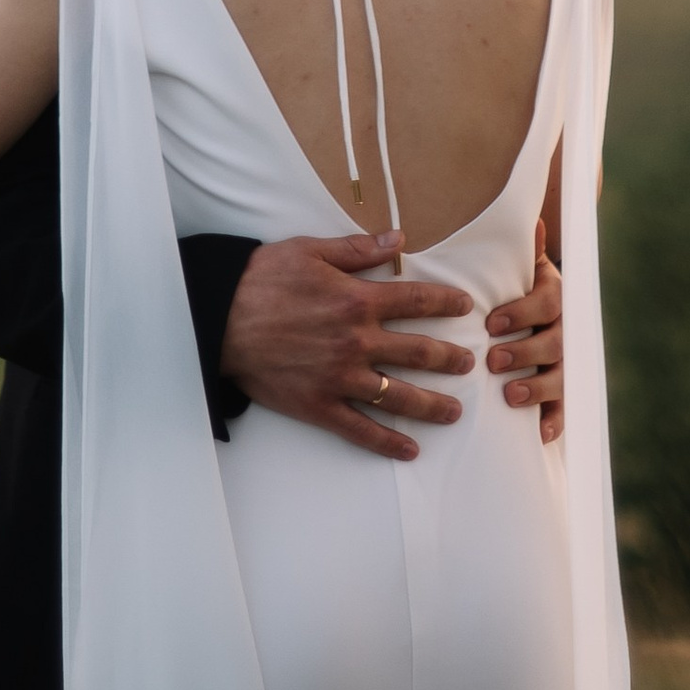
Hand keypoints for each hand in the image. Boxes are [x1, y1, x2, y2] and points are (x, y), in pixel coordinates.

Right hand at [219, 232, 478, 460]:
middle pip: (418, 352)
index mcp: (357, 299)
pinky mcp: (320, 405)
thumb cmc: (262, 279)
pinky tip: (409, 450)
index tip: (466, 307)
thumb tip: (398, 239)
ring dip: (431, 405)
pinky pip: (361, 429)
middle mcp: (357, 341)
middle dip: (449, 359)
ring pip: (398, 396)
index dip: (446, 303)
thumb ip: (358, 249)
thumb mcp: (310, 251)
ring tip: (454, 412)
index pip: (416, 302)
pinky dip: (387, 442)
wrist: (220, 319)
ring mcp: (340, 378)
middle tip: (468, 364)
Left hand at [484, 222, 563, 443]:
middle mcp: (565, 327)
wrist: (538, 304)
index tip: (491, 323)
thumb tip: (532, 221)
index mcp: (553, 293)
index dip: (520, 313)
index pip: (545, 302)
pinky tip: (541, 435)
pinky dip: (556, 421)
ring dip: (538, 388)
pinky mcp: (564, 387)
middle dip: (524, 352)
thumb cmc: (516, 283)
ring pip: (562, 375)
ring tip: (511, 397)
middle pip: (554, 342)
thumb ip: (523, 250)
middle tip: (493, 361)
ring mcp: (567, 359)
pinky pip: (566, 406)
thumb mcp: (518, 264)